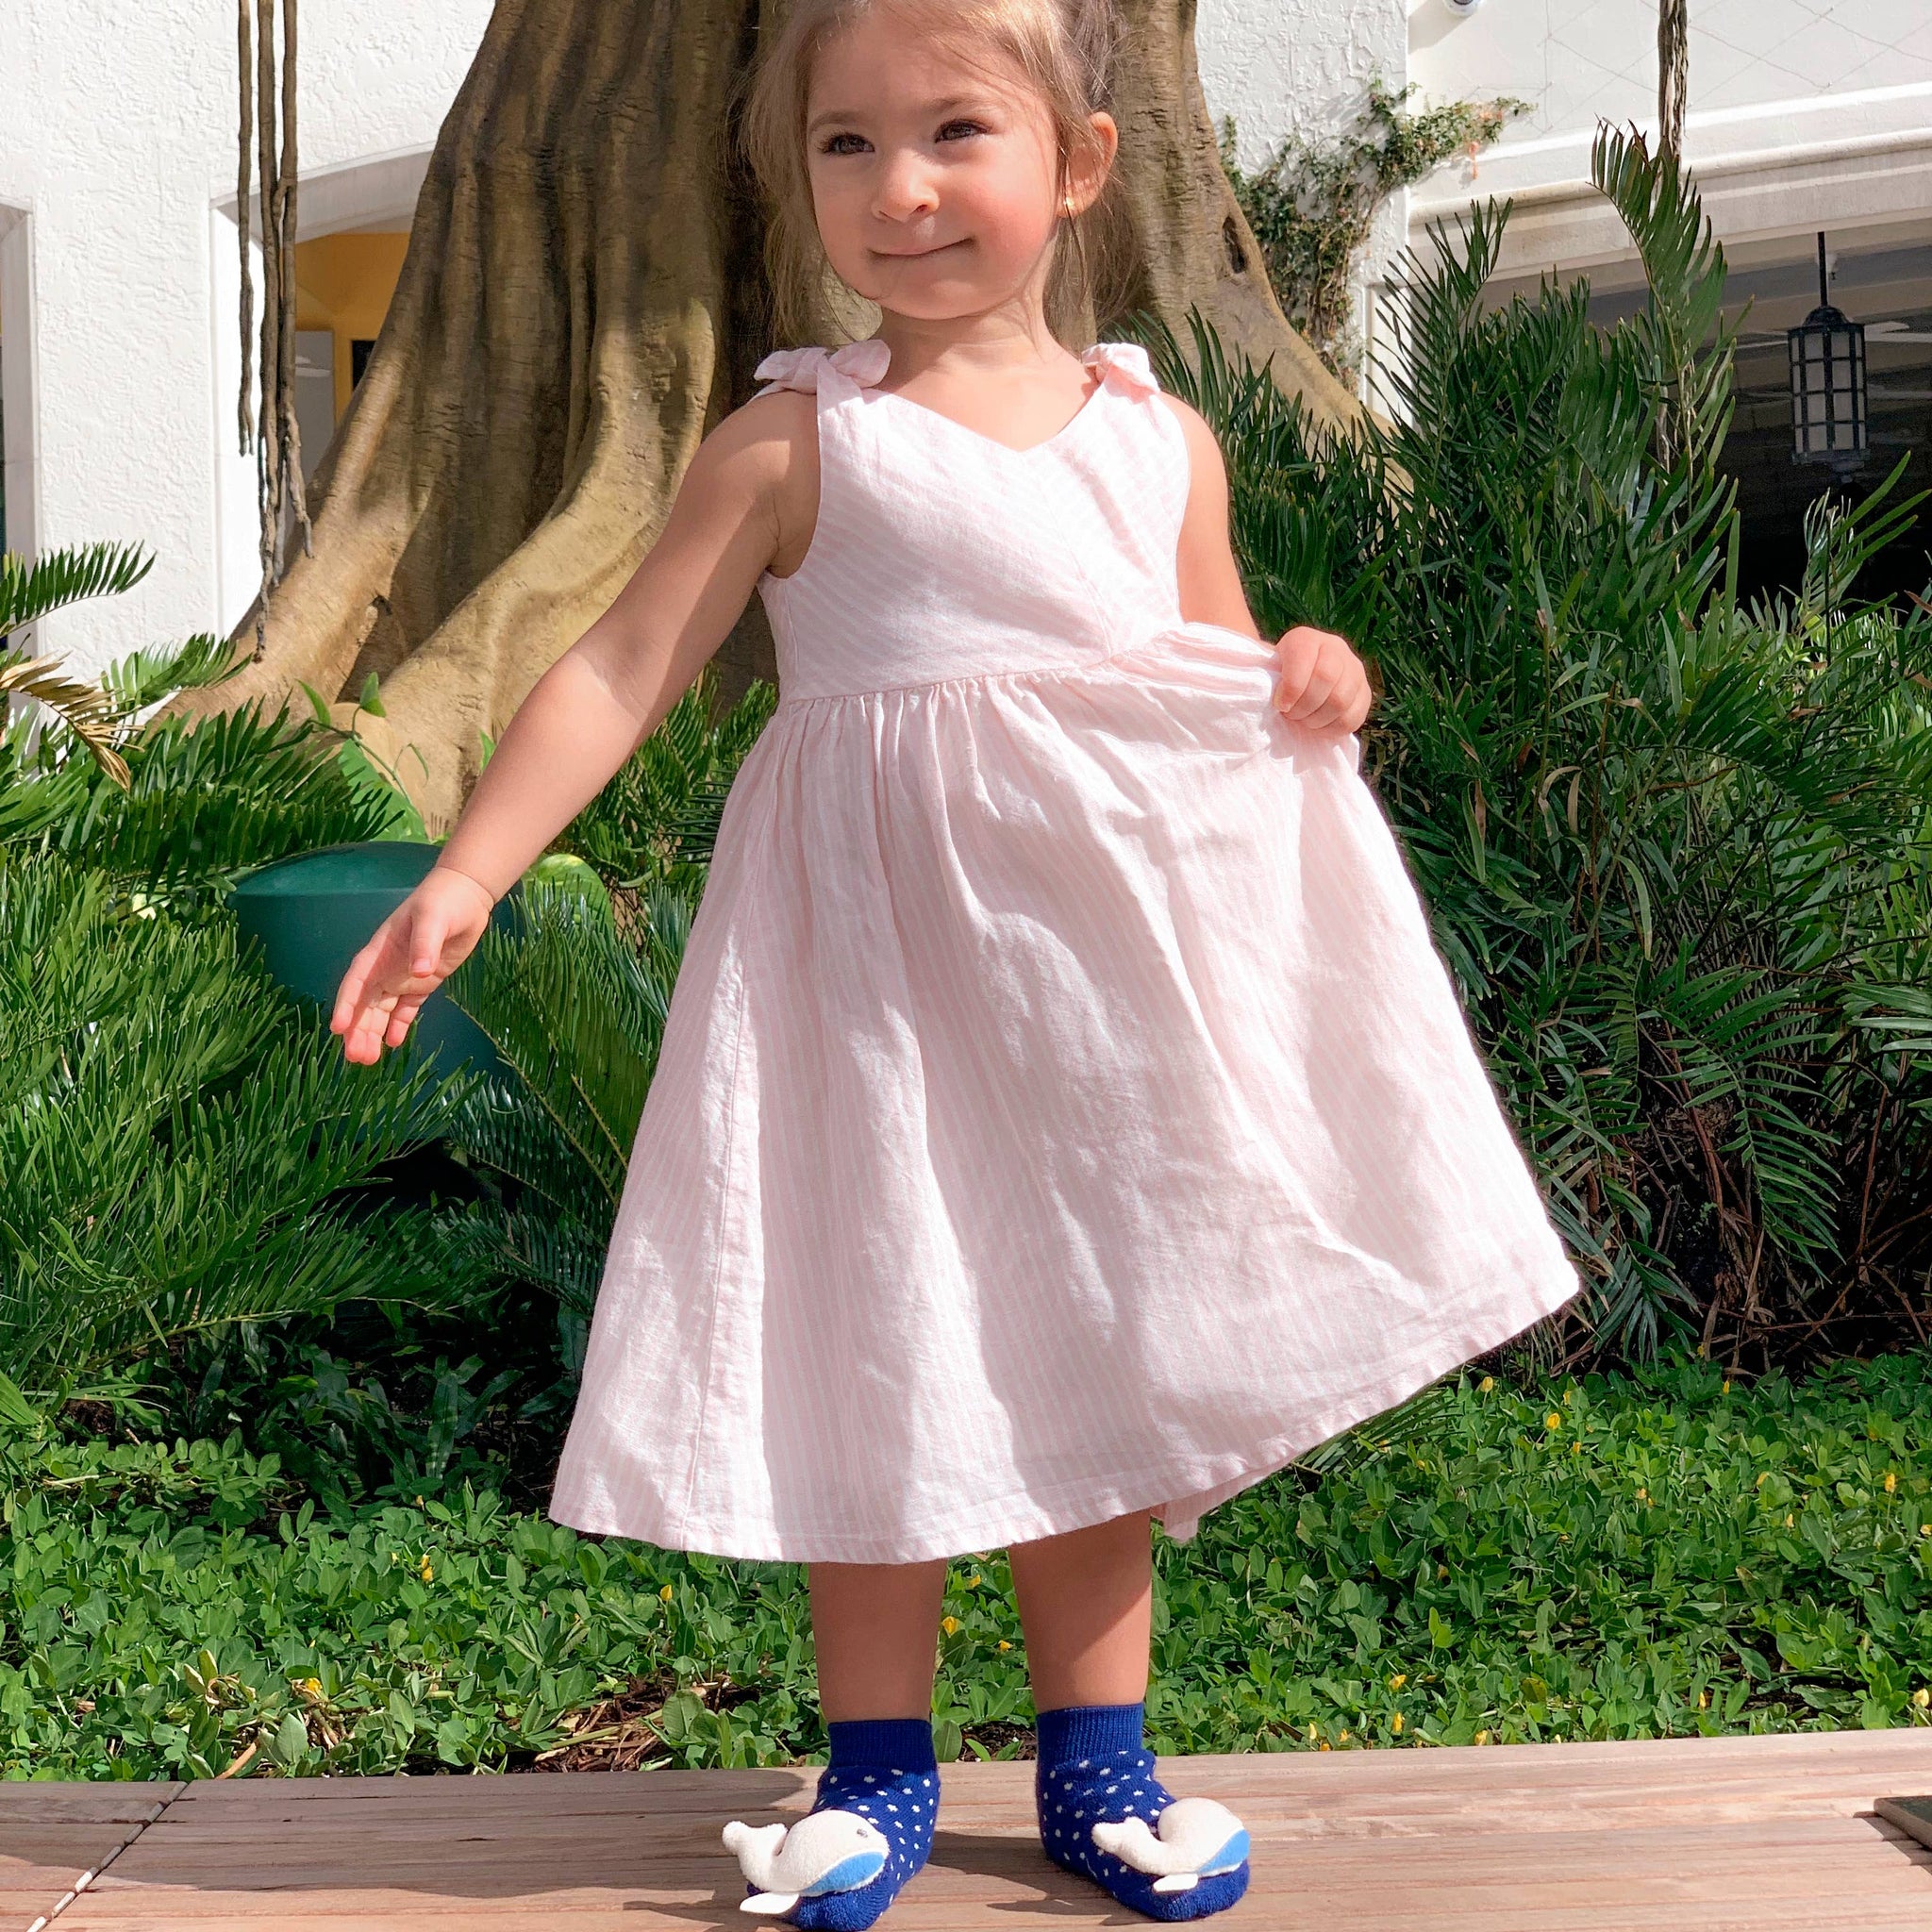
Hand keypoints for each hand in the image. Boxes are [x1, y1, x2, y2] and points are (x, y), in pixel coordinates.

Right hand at [330, 864, 498, 1065]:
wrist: (465, 897)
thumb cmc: (442, 902)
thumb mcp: (432, 918)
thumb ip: (425, 943)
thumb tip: (419, 972)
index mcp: (378, 952)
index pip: (355, 983)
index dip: (345, 1005)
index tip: (337, 1028)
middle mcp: (385, 969)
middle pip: (364, 1005)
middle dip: (358, 1031)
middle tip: (357, 1058)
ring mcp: (402, 977)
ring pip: (381, 1012)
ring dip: (373, 1034)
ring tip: (368, 1061)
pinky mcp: (422, 984)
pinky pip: (405, 1009)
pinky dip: (398, 1027)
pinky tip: (393, 1044)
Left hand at [1272, 625, 1372, 733]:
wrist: (1296, 680)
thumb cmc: (1274, 679)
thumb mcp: (1265, 672)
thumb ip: (1265, 679)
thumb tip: (1269, 697)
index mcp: (1305, 639)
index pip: (1303, 658)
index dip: (1291, 688)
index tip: (1280, 705)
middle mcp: (1335, 647)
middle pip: (1326, 679)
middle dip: (1303, 706)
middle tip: (1291, 715)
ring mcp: (1354, 669)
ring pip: (1341, 701)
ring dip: (1317, 720)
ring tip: (1304, 721)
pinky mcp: (1364, 692)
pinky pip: (1353, 717)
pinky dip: (1332, 729)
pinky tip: (1318, 726)